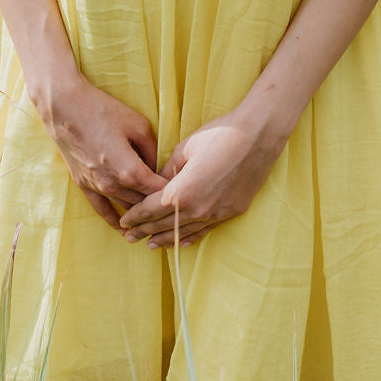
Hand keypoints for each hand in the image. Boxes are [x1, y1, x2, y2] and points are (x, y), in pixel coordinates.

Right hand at [37, 74, 165, 231]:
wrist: (64, 106)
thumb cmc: (103, 110)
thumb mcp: (137, 125)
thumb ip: (152, 151)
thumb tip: (156, 169)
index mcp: (129, 170)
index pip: (158, 191)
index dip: (172, 192)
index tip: (184, 193)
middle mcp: (113, 184)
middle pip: (142, 203)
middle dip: (158, 204)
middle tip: (172, 205)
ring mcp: (96, 187)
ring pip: (125, 208)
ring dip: (139, 213)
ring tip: (155, 220)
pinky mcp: (83, 185)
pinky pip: (102, 210)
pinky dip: (115, 221)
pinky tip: (124, 230)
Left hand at [118, 107, 285, 249]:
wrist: (257, 137)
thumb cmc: (218, 135)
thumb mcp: (184, 148)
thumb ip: (168, 170)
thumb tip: (157, 183)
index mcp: (181, 192)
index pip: (150, 209)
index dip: (135, 216)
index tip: (124, 221)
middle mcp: (197, 209)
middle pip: (164, 225)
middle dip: (144, 231)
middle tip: (129, 238)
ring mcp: (216, 214)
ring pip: (184, 232)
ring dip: (165, 239)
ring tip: (151, 245)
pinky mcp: (231, 213)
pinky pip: (205, 231)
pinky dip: (190, 237)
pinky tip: (180, 242)